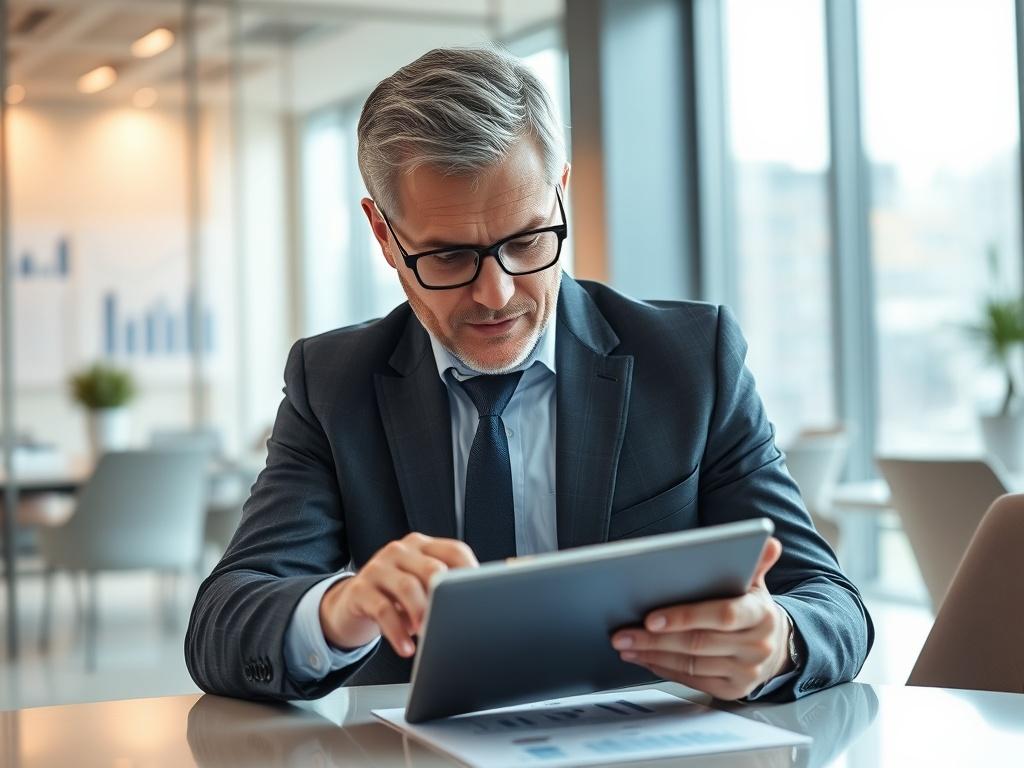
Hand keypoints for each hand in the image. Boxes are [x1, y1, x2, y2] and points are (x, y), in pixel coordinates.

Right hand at [319, 533, 477, 657]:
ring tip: (427, 634)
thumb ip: (443, 589)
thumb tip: (478, 609)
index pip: (454, 551)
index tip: (479, 599)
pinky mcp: (358, 589)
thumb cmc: (395, 597)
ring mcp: (377, 567)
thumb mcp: (420, 587)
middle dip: (445, 598)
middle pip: (432, 568)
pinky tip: (406, 647)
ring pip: (407, 587)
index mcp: (421, 546)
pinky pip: (382, 610)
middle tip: (452, 622)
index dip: (470, 574)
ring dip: (422, 614)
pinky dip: (397, 632)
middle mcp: (400, 551)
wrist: (350, 604)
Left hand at [611, 536, 791, 699]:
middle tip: (623, 633)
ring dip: (652, 655)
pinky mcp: (733, 691)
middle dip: (654, 639)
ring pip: (690, 664)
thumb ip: (755, 561)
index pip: (722, 615)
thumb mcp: (754, 583)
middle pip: (697, 643)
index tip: (650, 618)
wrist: (774, 646)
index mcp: (760, 614)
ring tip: (626, 644)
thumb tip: (767, 540)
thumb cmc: (751, 608)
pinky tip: (644, 658)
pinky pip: (692, 681)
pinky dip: (664, 669)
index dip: (684, 617)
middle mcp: (757, 646)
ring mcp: (746, 672)